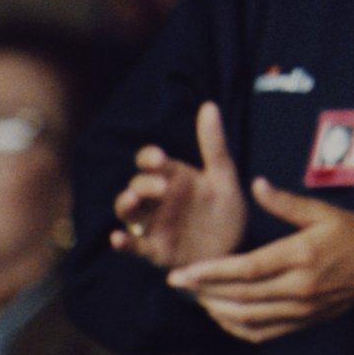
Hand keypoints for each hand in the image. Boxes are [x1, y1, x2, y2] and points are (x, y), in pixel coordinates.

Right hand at [110, 102, 246, 269]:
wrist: (236, 248)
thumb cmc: (225, 210)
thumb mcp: (223, 176)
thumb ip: (214, 144)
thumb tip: (208, 105)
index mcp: (174, 177)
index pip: (151, 161)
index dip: (149, 157)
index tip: (158, 158)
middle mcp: (158, 199)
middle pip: (138, 184)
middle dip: (144, 183)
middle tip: (162, 187)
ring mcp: (154, 224)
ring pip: (128, 211)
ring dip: (126, 204)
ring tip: (132, 200)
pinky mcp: (154, 250)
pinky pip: (133, 245)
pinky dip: (122, 242)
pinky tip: (117, 238)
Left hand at [166, 178, 353, 343]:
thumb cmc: (352, 235)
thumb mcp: (323, 211)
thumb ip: (286, 202)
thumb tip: (255, 185)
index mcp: (301, 255)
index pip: (247, 268)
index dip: (211, 272)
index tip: (182, 272)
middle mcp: (298, 286)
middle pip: (240, 295)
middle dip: (203, 290)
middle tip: (178, 283)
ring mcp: (300, 308)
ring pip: (247, 317)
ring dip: (215, 309)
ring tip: (196, 296)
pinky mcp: (302, 322)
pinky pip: (261, 333)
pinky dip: (236, 328)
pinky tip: (222, 315)